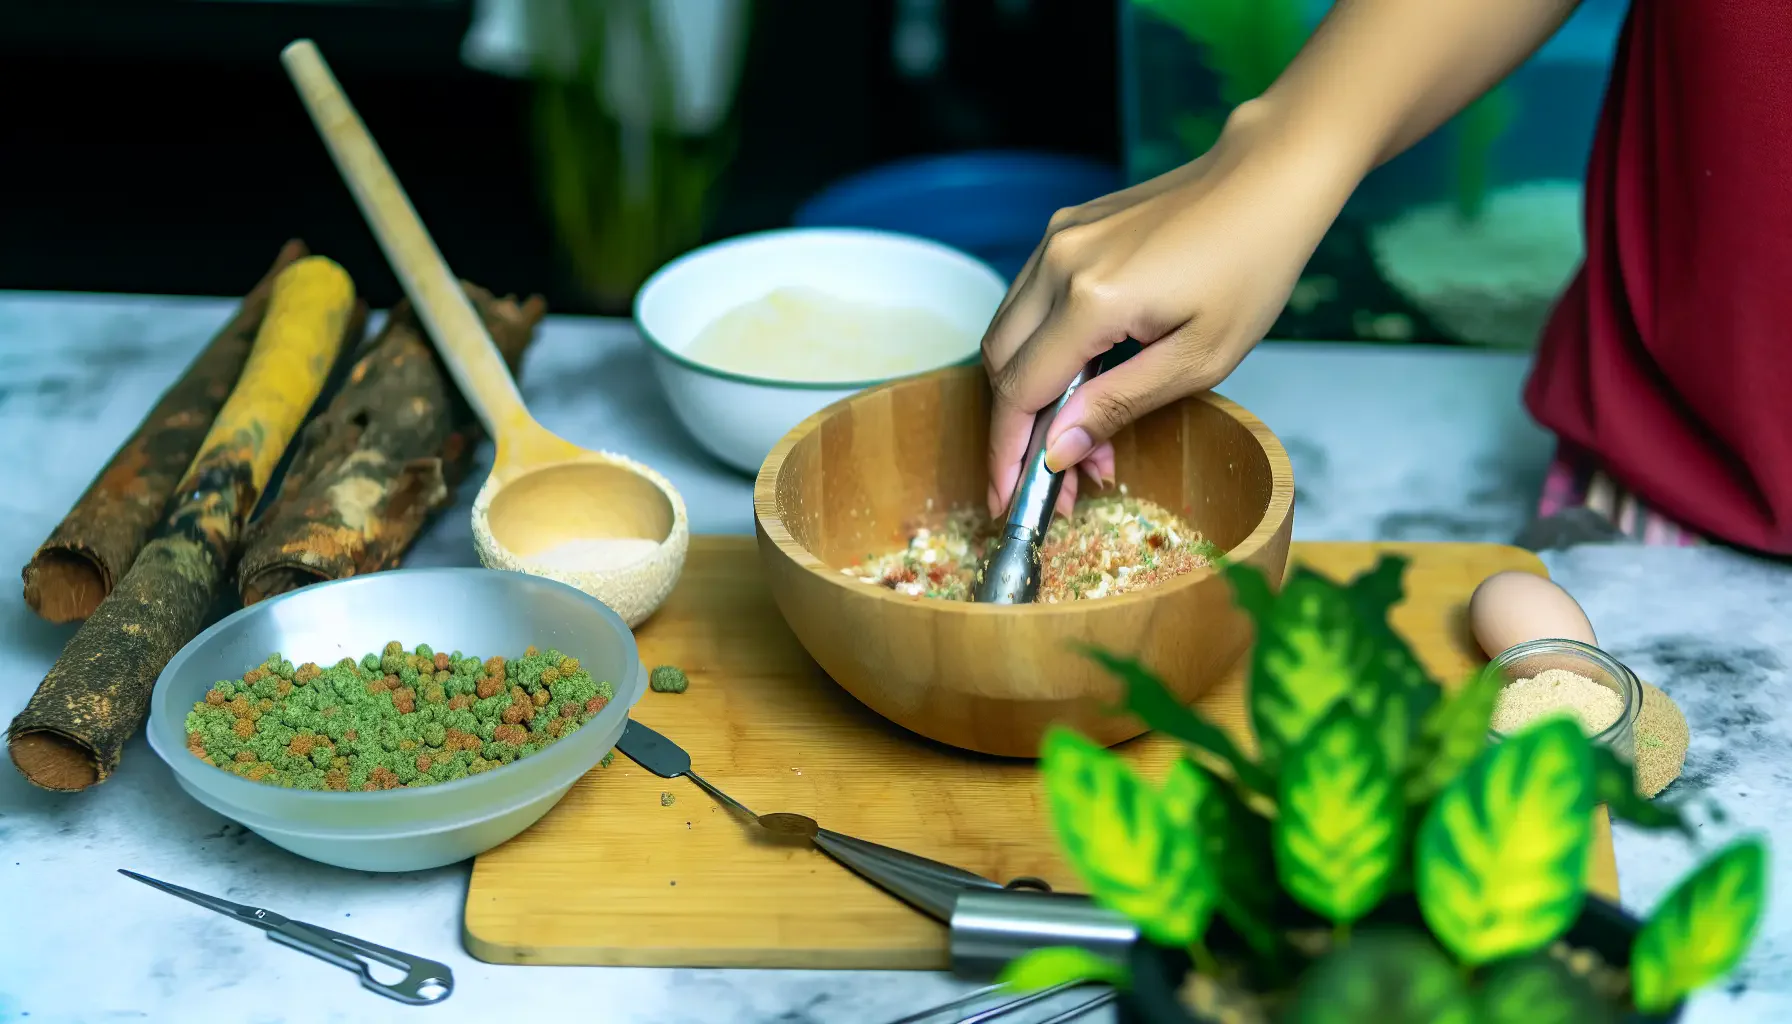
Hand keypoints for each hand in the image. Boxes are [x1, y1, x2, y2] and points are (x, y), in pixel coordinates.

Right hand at [981, 103, 1350, 519]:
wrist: (1266, 180)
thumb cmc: (1251, 268)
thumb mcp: (1199, 359)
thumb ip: (1119, 405)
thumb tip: (1057, 451)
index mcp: (1091, 300)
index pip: (1020, 393)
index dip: (1009, 455)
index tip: (1012, 502)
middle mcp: (1058, 264)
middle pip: (999, 366)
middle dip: (1018, 432)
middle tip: (1060, 480)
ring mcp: (1056, 241)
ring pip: (1007, 334)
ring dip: (1029, 394)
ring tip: (1082, 438)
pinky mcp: (1064, 231)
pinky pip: (1029, 303)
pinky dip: (1042, 352)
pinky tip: (1085, 383)